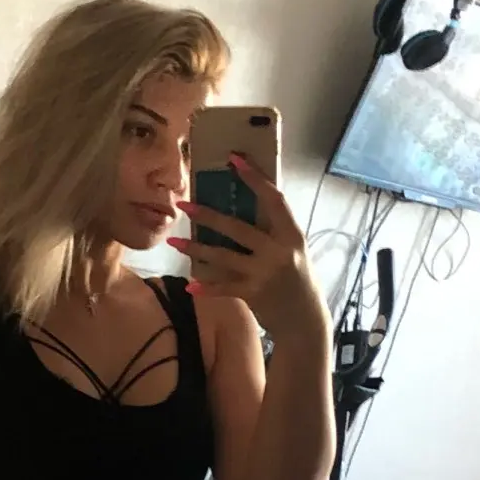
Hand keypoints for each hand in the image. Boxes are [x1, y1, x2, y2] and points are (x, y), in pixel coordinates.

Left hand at [172, 154, 327, 346]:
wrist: (305, 320)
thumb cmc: (299, 280)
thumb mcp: (294, 250)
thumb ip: (275, 232)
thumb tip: (248, 209)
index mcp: (291, 234)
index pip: (273, 199)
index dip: (254, 178)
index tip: (234, 160)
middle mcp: (277, 251)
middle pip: (237, 227)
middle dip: (208, 216)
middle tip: (184, 205)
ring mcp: (263, 273)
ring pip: (223, 257)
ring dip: (196, 250)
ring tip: (173, 242)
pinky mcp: (253, 293)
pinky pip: (224, 287)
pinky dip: (207, 288)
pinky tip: (190, 285)